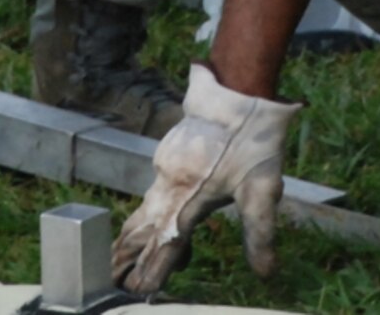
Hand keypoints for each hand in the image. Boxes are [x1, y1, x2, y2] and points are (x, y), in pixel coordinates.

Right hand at [111, 64, 299, 294]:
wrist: (238, 89)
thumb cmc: (255, 141)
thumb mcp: (263, 191)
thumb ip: (260, 234)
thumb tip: (265, 274)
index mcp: (188, 196)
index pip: (167, 243)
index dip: (153, 269)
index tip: (138, 290)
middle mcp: (168, 182)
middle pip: (142, 227)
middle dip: (128, 255)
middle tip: (113, 279)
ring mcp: (164, 164)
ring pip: (145, 207)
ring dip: (135, 234)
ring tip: (120, 255)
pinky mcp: (168, 152)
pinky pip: (156, 188)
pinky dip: (153, 211)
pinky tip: (161, 218)